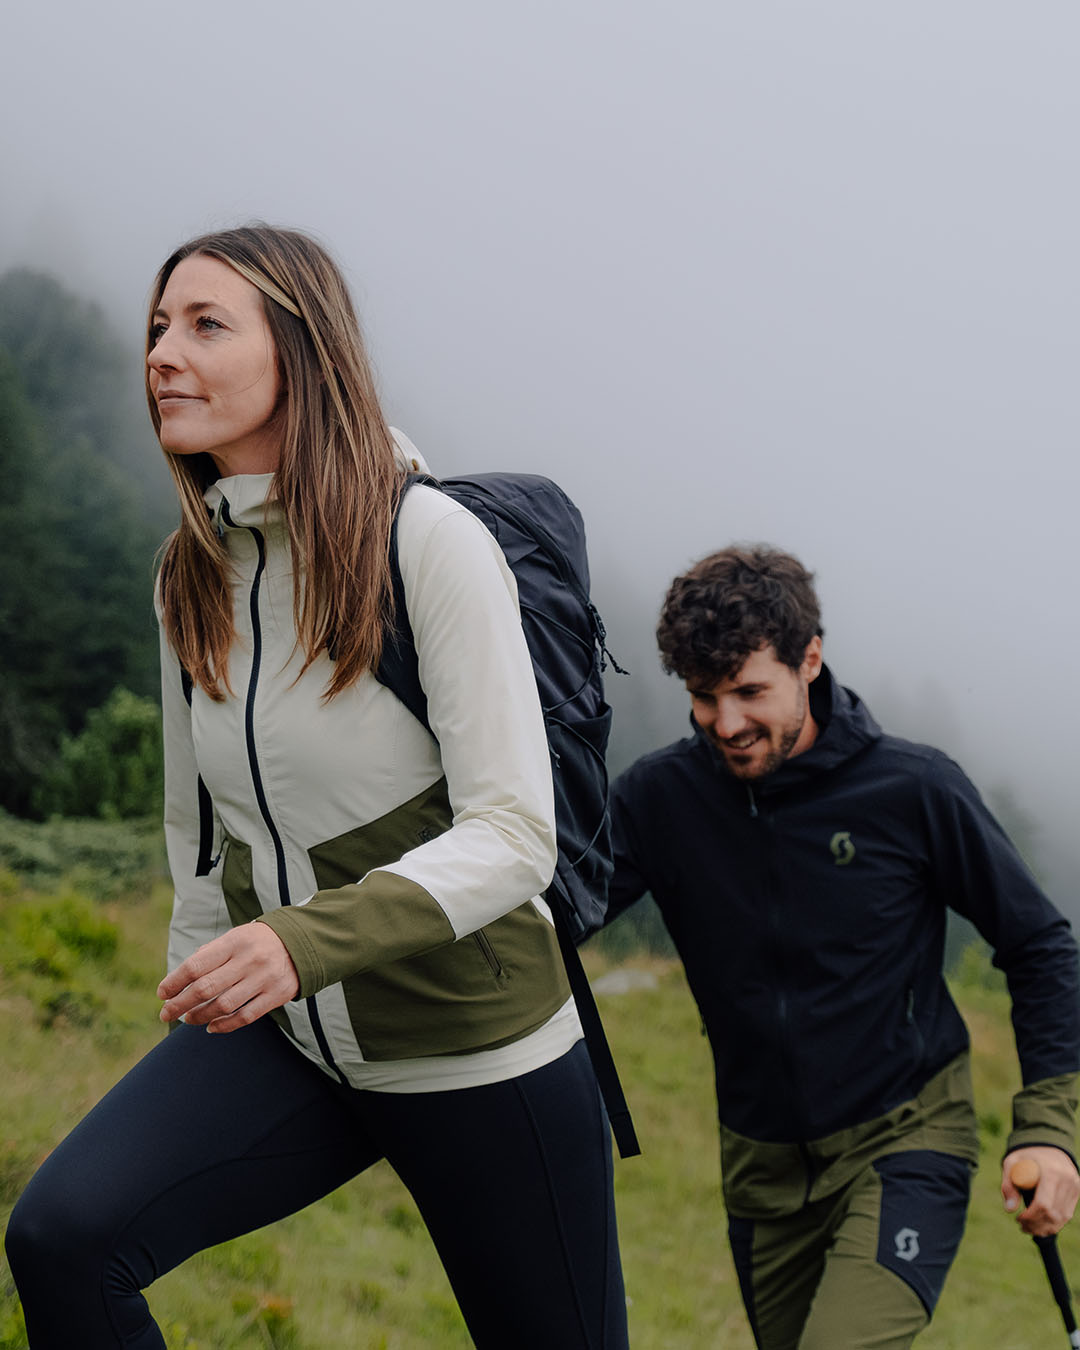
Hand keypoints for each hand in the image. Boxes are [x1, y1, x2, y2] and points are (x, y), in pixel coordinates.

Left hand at [158, 922, 299, 1033]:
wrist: (301, 943)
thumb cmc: (256, 943)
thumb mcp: (234, 938)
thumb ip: (208, 955)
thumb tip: (177, 982)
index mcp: (234, 942)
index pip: (196, 965)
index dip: (174, 982)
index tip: (162, 993)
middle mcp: (249, 959)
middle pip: (205, 988)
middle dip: (180, 1004)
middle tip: (166, 1013)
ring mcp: (264, 978)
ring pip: (223, 1006)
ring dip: (199, 1016)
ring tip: (188, 1019)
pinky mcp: (276, 995)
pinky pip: (244, 1017)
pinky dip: (224, 1025)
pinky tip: (211, 1026)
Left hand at [1002, 1146, 1079, 1236]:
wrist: (1047, 1145)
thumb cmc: (1026, 1155)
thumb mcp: (1012, 1163)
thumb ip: (1009, 1184)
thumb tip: (1009, 1209)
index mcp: (1050, 1171)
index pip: (1043, 1204)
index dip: (1030, 1217)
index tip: (1018, 1218)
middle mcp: (1067, 1179)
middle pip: (1053, 1213)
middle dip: (1036, 1225)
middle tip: (1022, 1226)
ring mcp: (1075, 1186)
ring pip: (1062, 1217)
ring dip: (1045, 1228)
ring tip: (1029, 1228)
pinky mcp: (1077, 1191)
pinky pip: (1066, 1214)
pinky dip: (1054, 1223)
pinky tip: (1041, 1225)